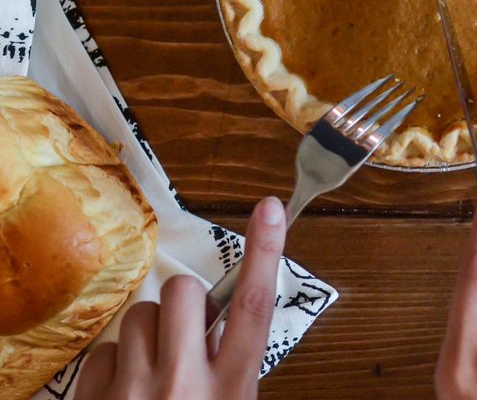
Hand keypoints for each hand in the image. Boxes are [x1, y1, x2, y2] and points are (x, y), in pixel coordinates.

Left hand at [77, 197, 286, 399]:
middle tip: (186, 335)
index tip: (270, 209)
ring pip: (139, 315)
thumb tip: (217, 321)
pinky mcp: (93, 398)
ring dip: (148, 334)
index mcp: (230, 387)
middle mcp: (184, 383)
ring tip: (153, 370)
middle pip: (185, 292)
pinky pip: (102, 351)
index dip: (264, 252)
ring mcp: (134, 390)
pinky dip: (114, 365)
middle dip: (185, 302)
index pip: (254, 306)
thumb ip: (231, 365)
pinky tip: (124, 390)